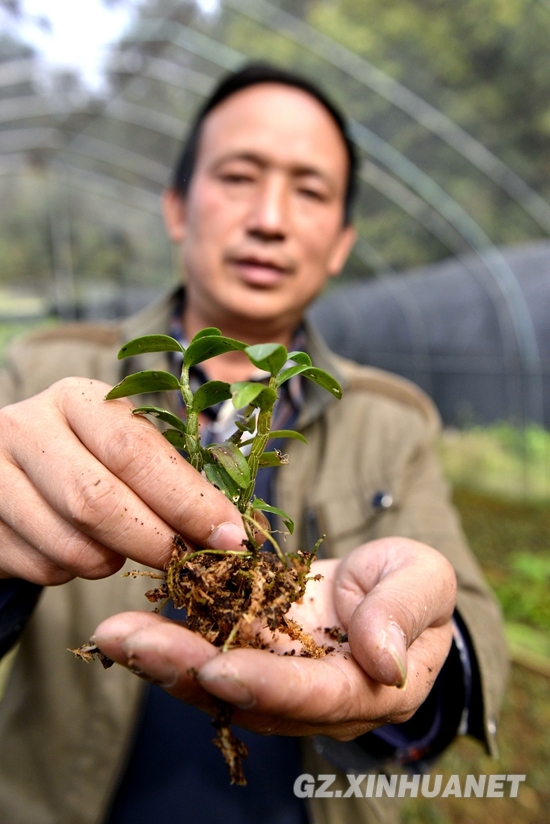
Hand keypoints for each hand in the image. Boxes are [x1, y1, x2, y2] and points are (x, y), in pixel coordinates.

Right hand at [0, 378, 246, 583]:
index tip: (231, 535)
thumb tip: (238, 529)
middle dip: (155, 541)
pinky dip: (74, 573)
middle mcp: (28, 428)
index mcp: (77, 399)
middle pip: (98, 501)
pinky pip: (42, 569)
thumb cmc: (86, 456)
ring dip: (111, 562)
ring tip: (123, 548)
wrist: (4, 470)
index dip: (188, 500)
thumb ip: (173, 476)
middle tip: (190, 563)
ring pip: (69, 545)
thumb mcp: (123, 445)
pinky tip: (79, 548)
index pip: (136, 450)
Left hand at [93, 537, 456, 739]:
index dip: (271, 685)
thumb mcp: (424, 580)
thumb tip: (384, 658)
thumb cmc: (411, 584)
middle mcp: (313, 700)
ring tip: (114, 635)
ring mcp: (276, 679)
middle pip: (251, 697)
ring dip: (163, 660)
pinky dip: (166, 642)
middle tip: (134, 644)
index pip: (318, 696)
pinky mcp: (249, 653)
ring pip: (217, 683)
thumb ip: (405, 612)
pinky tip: (126, 627)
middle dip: (190, 673)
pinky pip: (206, 655)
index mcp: (368, 689)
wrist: (382, 588)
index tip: (222, 669)